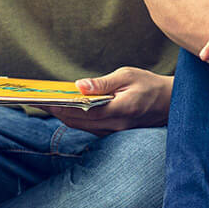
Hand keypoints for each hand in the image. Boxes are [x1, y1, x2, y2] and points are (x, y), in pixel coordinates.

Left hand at [41, 67, 172, 134]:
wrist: (170, 102)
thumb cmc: (149, 85)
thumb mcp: (127, 75)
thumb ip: (103, 83)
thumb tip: (79, 85)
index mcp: (119, 110)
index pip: (81, 112)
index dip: (59, 107)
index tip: (42, 100)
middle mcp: (115, 125)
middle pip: (77, 122)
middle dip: (56, 112)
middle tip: (38, 101)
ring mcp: (115, 131)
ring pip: (82, 127)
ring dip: (64, 116)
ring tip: (48, 103)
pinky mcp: (114, 132)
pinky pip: (90, 128)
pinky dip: (76, 119)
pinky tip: (68, 108)